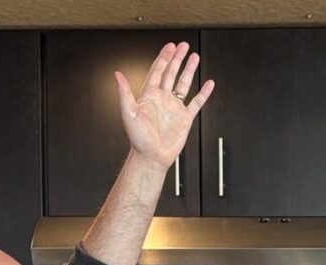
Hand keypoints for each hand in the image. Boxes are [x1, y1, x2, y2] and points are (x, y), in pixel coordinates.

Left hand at [116, 42, 213, 168]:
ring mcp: (174, 108)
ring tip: (195, 57)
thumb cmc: (139, 140)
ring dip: (189, 70)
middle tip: (183, 46)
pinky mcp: (185, 118)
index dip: (163, 58)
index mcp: (149, 96)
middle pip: (171, 73)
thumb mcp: (129, 114)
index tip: (170, 47)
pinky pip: (196, 102)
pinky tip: (208, 84)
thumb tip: (117, 75)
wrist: (152, 158)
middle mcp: (162, 99)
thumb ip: (124, 93)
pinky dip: (203, 93)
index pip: (158, 71)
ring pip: (183, 84)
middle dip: (177, 58)